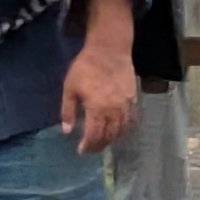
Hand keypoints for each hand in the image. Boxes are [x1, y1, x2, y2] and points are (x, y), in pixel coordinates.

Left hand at [60, 40, 137, 155]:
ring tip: (103, 141)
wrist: (109, 49)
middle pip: (108, 135)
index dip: (88, 146)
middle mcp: (113, 110)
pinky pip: (131, 119)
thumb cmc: (86, 66)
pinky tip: (118, 129)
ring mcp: (125, 105)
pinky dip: (124, 128)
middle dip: (99, 145)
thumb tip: (67, 131)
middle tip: (91, 148)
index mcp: (96, 109)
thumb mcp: (70, 87)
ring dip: (112, 139)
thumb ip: (68, 110)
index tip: (81, 150)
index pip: (94, 135)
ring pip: (121, 130)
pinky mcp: (133, 98)